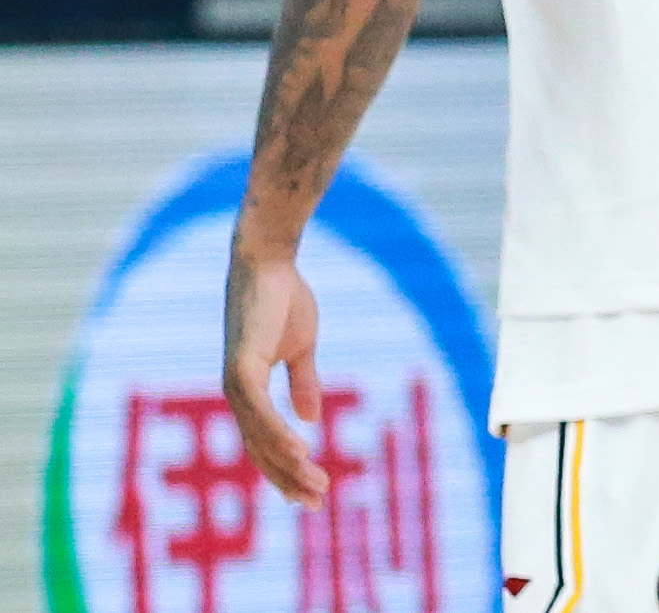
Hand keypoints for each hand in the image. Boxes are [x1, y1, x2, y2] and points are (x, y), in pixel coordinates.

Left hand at [225, 249, 327, 505]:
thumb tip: (310, 418)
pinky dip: (278, 432)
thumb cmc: (283, 298)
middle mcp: (237, 393)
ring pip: (261, 437)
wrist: (268, 263)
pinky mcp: (242, 367)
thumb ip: (303, 382)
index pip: (264, 442)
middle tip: (316, 502)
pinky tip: (301, 448)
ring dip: (290, 463)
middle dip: (288, 478)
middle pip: (260, 450)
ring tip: (316, 483)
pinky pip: (260, 411)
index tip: (309, 494)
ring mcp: (236, 382)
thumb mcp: (301, 346)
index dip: (286, 470)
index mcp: (249, 391)